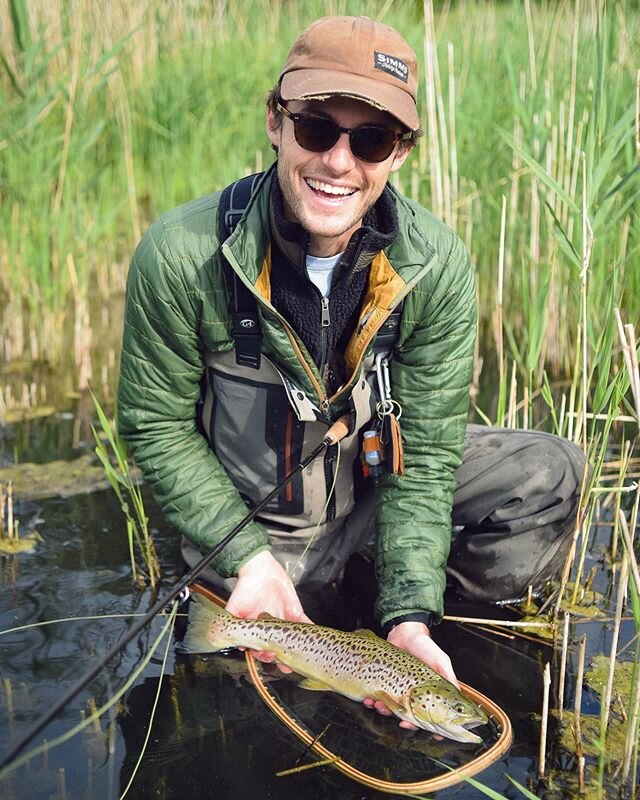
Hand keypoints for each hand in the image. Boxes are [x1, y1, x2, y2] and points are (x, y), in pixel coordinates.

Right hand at [225, 550, 311, 670]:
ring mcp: (284, 621)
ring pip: (292, 641)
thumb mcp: (233, 608)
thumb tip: (228, 641)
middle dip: (281, 659)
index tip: (267, 656)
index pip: (260, 649)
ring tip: (297, 659)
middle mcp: (271, 629)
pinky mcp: (295, 612)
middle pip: (278, 649)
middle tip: (284, 664)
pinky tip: (314, 636)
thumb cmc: (245, 588)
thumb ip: (230, 624)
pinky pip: (304, 622)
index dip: (264, 656)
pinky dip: (310, 629)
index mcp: (257, 631)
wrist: (259, 569)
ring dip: (296, 651)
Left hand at [363, 621, 458, 729]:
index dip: (435, 728)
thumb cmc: (425, 647)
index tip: (434, 734)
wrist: (403, 633)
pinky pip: (379, 700)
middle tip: (403, 722)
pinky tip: (370, 700)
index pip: (435, 717)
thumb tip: (459, 697)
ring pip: (393, 712)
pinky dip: (373, 703)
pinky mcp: (385, 686)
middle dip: (407, 723)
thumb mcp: (441, 661)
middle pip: (412, 719)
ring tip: (380, 706)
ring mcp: (399, 692)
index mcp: (432, 694)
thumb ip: (449, 679)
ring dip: (386, 713)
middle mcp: (416, 697)